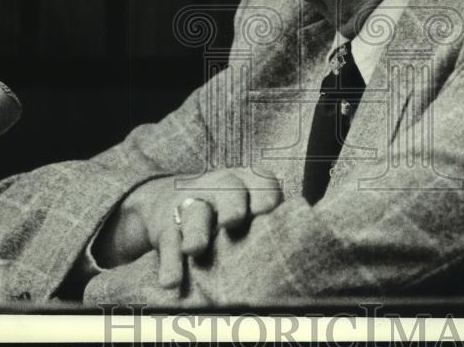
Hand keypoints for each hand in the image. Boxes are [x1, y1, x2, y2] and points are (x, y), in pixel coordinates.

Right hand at [92, 168, 282, 286]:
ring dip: (196, 232)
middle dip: (232, 204)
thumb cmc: (224, 212)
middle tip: (233, 221)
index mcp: (246, 183)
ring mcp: (190, 205)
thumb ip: (268, 227)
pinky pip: (168, 242)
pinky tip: (171, 281)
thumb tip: (298, 259)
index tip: (267, 209)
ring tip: (195, 249)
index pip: (260, 181)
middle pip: (228, 190)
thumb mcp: (245, 208)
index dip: (264, 193)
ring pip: (195, 214)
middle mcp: (219, 189)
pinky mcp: (165, 226)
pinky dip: (169, 262)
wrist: (166, 200)